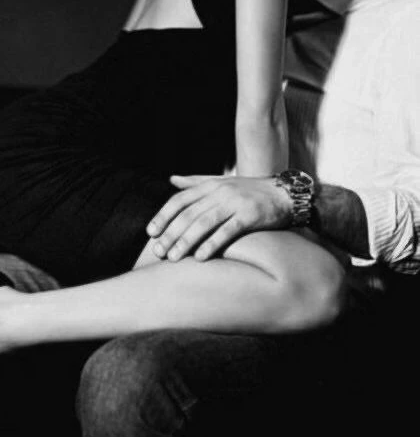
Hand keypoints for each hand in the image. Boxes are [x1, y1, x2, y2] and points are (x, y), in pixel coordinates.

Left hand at [146, 174, 291, 260]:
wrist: (285, 194)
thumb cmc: (248, 191)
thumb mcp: (221, 182)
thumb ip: (195, 182)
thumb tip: (171, 179)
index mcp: (210, 185)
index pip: (179, 200)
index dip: (163, 215)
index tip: (151, 233)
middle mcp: (219, 192)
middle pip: (188, 214)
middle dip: (171, 233)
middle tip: (158, 252)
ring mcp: (234, 203)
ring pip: (204, 223)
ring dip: (186, 241)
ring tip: (173, 257)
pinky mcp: (250, 216)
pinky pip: (227, 231)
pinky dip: (212, 244)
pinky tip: (200, 257)